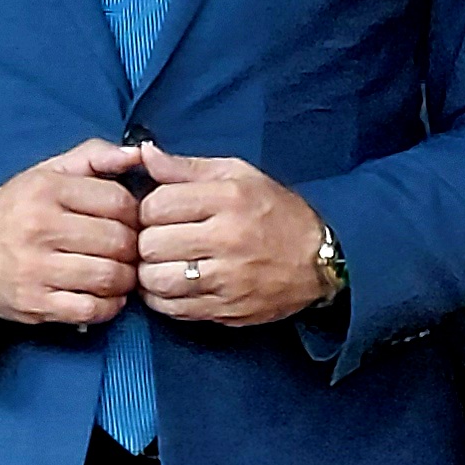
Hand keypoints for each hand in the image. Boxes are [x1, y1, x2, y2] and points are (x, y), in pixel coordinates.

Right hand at [0, 141, 145, 326]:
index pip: (118, 201)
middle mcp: (40, 227)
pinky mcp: (34, 303)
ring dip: (125, 279)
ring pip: (109, 277)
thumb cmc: (14, 210)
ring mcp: (36, 269)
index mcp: (46, 190)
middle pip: (118, 241)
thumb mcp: (47, 172)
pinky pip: (90, 309)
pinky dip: (109, 306)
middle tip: (129, 251)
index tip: (128, 222)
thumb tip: (139, 154)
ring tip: (120, 273)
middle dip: (133, 248)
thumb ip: (94, 157)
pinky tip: (106, 296)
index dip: (134, 214)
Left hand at [131, 150, 330, 326]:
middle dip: (147, 241)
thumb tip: (144, 154)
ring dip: (150, 272)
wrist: (320, 259)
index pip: (156, 205)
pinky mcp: (227, 309)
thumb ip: (186, 167)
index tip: (158, 213)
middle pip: (151, 244)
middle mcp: (228, 240)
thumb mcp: (237, 175)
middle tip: (158, 239)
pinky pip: (173, 308)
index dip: (148, 209)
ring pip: (156, 280)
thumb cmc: (275, 212)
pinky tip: (171, 286)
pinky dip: (162, 298)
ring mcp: (228, 279)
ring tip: (161, 263)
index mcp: (228, 199)